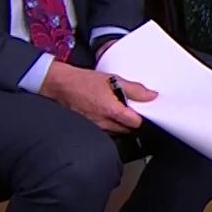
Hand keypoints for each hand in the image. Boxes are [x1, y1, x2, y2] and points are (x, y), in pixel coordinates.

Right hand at [38, 60, 155, 133]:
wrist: (60, 85)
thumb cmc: (82, 81)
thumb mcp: (112, 79)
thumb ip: (134, 89)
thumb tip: (151, 96)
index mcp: (111, 110)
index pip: (136, 123)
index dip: (142, 117)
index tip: (143, 110)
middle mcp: (103, 123)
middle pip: (127, 130)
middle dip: (132, 121)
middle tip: (131, 108)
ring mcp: (95, 128)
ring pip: (117, 132)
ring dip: (121, 123)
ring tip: (118, 109)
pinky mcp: (89, 129)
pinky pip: (105, 131)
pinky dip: (110, 124)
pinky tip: (107, 113)